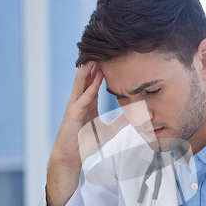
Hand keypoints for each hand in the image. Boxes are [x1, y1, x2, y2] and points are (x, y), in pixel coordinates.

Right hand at [46, 62, 127, 205]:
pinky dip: (90, 87)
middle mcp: (80, 100)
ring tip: (98, 56)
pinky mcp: (73, 113)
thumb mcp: (109, 131)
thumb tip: (134, 117)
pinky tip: (96, 79)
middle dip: (95, 63)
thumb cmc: (85, 142)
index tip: (114, 57)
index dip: (103, 69)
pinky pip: (82, 97)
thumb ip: (120, 122)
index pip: (95, 81)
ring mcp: (75, 105)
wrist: (71, 157)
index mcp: (88, 102)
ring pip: (82, 82)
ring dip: (90, 69)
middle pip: (87, 77)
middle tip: (105, 49)